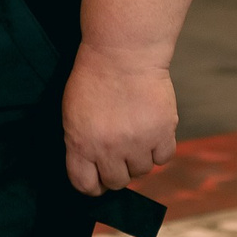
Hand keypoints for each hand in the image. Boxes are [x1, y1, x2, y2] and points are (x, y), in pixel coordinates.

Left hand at [61, 41, 175, 195]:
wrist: (122, 52)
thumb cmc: (94, 77)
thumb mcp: (72, 112)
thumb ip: (80, 143)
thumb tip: (92, 169)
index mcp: (80, 144)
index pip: (84, 184)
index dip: (92, 184)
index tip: (99, 178)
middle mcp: (108, 149)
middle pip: (116, 182)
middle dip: (118, 169)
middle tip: (120, 152)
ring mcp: (137, 143)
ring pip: (142, 171)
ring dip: (140, 156)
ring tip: (137, 132)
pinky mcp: (162, 133)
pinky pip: (163, 157)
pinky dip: (159, 147)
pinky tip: (153, 129)